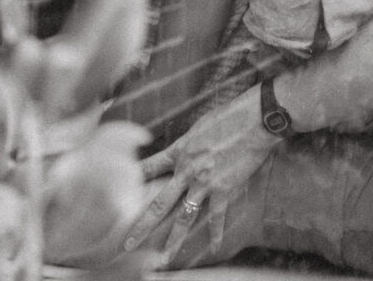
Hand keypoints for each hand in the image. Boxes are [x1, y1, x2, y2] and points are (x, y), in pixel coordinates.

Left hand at [134, 86, 278, 266]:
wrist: (253, 120)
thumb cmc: (230, 115)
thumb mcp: (201, 125)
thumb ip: (189, 142)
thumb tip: (186, 147)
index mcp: (180, 150)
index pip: (150, 167)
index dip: (134, 179)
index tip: (119, 190)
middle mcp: (187, 170)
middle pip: (159, 203)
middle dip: (142, 225)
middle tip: (127, 244)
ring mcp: (204, 182)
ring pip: (184, 217)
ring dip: (174, 239)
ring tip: (164, 257)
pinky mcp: (224, 189)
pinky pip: (216, 216)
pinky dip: (216, 233)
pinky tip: (215, 246)